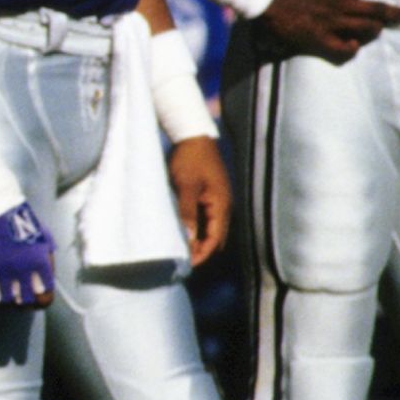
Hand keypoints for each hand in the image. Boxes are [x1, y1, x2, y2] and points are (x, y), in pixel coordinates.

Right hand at [0, 200, 54, 306]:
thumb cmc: (21, 218)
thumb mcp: (43, 238)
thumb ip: (46, 259)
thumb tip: (45, 277)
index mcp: (41, 263)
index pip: (45, 298)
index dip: (39, 299)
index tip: (33, 294)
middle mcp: (24, 270)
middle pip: (25, 302)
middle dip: (22, 299)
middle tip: (16, 291)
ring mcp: (2, 270)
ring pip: (4, 301)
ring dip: (4, 297)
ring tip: (1, 289)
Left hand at [168, 136, 230, 266]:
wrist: (192, 135)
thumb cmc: (190, 158)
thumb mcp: (186, 185)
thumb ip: (187, 211)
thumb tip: (189, 237)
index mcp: (222, 205)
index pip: (216, 239)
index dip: (203, 253)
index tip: (186, 264)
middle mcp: (222, 206)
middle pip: (214, 237)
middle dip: (200, 250)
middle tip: (180, 261)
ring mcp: (215, 200)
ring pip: (208, 228)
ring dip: (196, 239)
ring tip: (177, 249)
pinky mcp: (206, 195)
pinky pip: (202, 218)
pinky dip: (193, 227)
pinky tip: (179, 231)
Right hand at [260, 0, 399, 62]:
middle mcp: (340, 3)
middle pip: (377, 9)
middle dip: (395, 13)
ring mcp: (331, 22)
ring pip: (365, 29)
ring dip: (375, 29)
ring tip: (379, 29)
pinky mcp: (319, 38)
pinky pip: (343, 49)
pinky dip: (351, 49)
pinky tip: (354, 47)